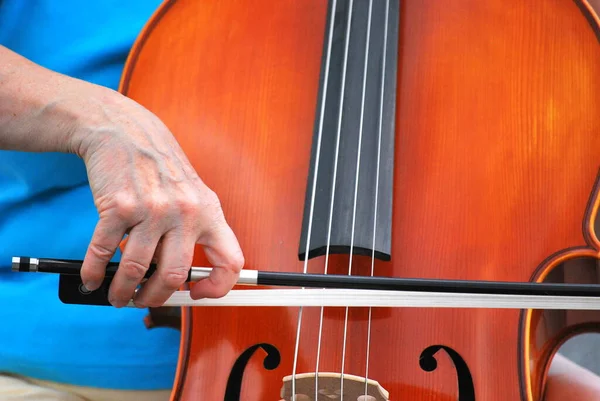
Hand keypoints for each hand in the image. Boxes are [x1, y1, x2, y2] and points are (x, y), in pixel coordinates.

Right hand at [73, 86, 243, 307]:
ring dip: (122, 291)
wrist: (126, 131)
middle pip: (175, 275)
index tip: (198, 293)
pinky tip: (92, 278)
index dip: (218, 286)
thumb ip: (193, 230)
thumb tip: (179, 278)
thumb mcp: (191, 194)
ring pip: (137, 270)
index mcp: (209, 212)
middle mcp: (185, 213)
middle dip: (155, 298)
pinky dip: (94, 272)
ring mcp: (152, 210)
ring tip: (117, 295)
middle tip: (143, 299)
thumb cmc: (159, 167)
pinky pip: (104, 252)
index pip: (229, 260)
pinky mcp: (119, 206)